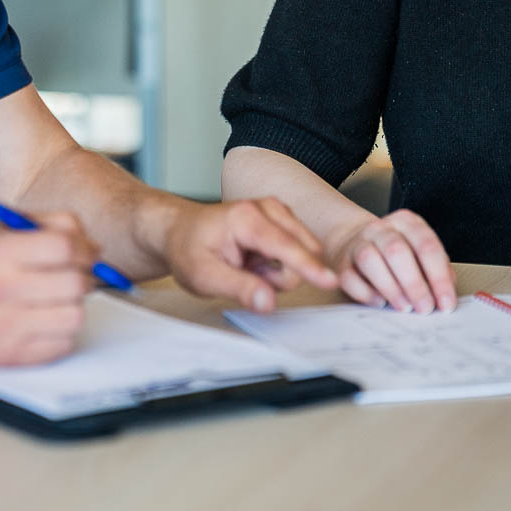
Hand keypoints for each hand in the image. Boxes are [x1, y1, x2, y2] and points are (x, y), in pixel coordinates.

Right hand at [0, 212, 96, 364]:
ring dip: (74, 307)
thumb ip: (48, 227)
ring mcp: (6, 327)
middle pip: (74, 283)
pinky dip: (62, 332)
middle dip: (83, 278)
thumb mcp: (1, 235)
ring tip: (57, 301)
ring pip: (75, 316)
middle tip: (75, 276)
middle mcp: (1, 289)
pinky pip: (63, 344)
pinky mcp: (12, 356)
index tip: (86, 252)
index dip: (84, 248)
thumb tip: (92, 245)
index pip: (63, 247)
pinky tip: (45, 322)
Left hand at [160, 198, 338, 312]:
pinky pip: (295, 252)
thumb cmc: (189, 250)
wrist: (180, 231)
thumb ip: (239, 289)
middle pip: (298, 253)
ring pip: (299, 254)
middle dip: (277, 276)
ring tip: (246, 267)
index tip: (330, 281)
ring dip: (276, 272)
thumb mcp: (204, 277)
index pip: (286, 246)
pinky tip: (254, 262)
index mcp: (246, 218)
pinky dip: (276, 265)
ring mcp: (277, 211)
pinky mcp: (281, 219)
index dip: (308, 267)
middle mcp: (267, 208)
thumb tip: (268, 302)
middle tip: (243, 274)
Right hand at [329, 209, 456, 313]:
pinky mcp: (341, 263)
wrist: (354, 240)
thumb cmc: (395, 253)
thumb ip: (436, 270)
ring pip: (370, 260)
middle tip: (425, 308)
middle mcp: (380, 229)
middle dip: (414, 284)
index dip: (438, 277)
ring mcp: (358, 244)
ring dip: (391, 288)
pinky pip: (350, 278)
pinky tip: (381, 302)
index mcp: (406, 222)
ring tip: (405, 308)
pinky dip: (366, 293)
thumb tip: (446, 295)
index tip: (446, 303)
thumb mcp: (419, 252)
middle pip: (396, 251)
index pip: (426, 245)